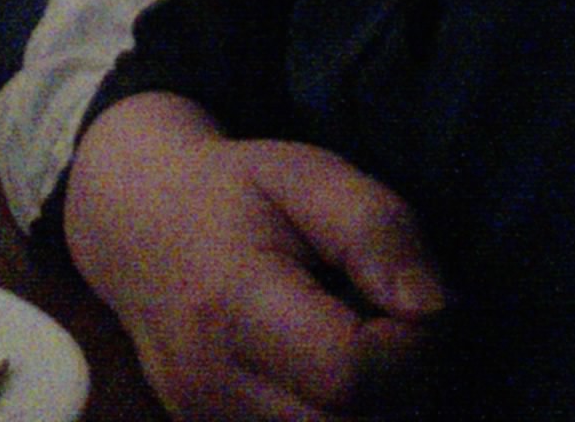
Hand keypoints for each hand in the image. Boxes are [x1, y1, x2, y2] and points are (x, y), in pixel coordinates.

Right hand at [63, 91, 449, 420]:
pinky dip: (343, 420)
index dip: (412, 349)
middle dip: (407, 389)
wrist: (138, 227)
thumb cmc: (234, 192)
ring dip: (379, 411)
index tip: (420, 303)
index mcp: (233, 306)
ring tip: (377, 352)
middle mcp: (213, 385)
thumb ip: (378, 232)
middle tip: (408, 330)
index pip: (349, 373)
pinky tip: (343, 379)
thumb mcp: (310, 177)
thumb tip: (436, 309)